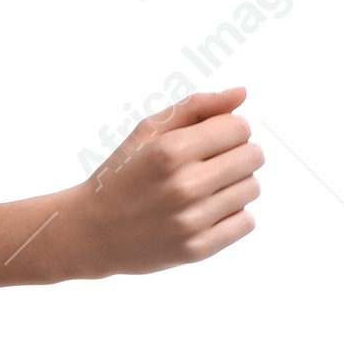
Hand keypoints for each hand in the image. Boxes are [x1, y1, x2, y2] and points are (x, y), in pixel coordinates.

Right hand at [63, 86, 262, 278]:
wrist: (90, 233)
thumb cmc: (120, 176)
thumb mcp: (147, 133)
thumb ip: (195, 107)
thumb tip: (242, 93)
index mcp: (170, 151)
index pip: (240, 127)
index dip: (230, 130)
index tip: (210, 142)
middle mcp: (183, 186)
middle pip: (253, 156)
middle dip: (238, 155)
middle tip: (210, 166)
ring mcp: (191, 221)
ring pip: (252, 188)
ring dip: (236, 185)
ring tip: (206, 190)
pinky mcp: (197, 249)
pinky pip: (246, 222)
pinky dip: (233, 215)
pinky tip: (207, 212)